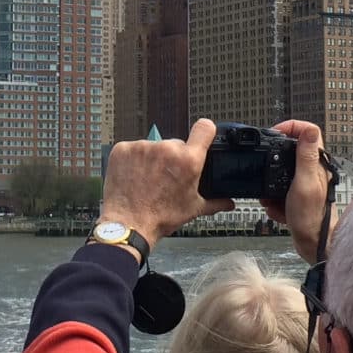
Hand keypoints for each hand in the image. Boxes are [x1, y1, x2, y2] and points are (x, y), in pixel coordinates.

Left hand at [98, 118, 232, 247]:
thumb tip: (229, 203)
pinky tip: (133, 176)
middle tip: (167, 177)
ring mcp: (142, 147)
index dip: (205, 131)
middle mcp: (166, 149)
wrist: (129, 224)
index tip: (203, 135)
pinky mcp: (123, 149)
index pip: (204, 128)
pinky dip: (133, 160)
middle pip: (176, 144)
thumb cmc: (161, 217)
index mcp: (188, 161)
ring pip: (153, 147)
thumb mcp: (193, 209)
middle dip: (173, 158)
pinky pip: (133, 149)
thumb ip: (215, 202)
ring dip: (152, 159)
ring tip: (148, 180)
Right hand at [269, 119, 334, 263]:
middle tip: (265, 168)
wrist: (313, 245)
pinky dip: (275, 200)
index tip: (274, 134)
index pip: (308, 131)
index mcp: (317, 163)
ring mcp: (305, 183)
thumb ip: (306, 156)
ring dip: (272, 185)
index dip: (290, 127)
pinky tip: (277, 209)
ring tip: (271, 198)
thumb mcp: (304, 183)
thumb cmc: (311, 217)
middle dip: (274, 160)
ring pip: (282, 172)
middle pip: (291, 151)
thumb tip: (310, 129)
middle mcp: (313, 170)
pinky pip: (280, 190)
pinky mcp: (298, 197)